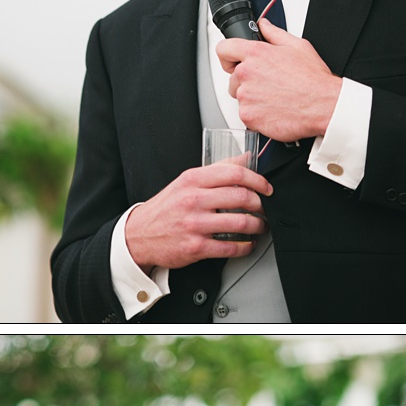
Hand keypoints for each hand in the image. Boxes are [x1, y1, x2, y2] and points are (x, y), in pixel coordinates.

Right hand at [123, 164, 271, 269]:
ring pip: (241, 223)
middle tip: (265, 208)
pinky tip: (247, 244)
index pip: (234, 173)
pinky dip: (245, 247)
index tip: (266, 187)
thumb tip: (245, 158)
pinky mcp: (196, 247)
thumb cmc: (166, 208)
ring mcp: (195, 224)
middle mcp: (193, 200)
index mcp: (192, 180)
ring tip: (260, 226)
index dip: (258, 180)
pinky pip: (230, 247)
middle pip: (242, 197)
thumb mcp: (186, 182)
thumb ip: (216, 170)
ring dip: (258, 226)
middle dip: (261, 204)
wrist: (139, 235)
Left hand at [216, 18, 340, 142]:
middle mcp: (247, 74)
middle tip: (268, 85)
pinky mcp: (249, 116)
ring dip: (253, 99)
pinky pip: (246, 115)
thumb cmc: (313, 79)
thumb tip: (264, 26)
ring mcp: (246, 96)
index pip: (224, 49)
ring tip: (275, 98)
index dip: (228, 56)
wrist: (323, 105)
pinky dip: (257, 115)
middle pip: (233, 78)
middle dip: (246, 81)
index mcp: (255, 54)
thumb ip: (274, 34)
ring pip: (240, 97)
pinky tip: (274, 110)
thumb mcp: (297, 46)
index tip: (232, 62)